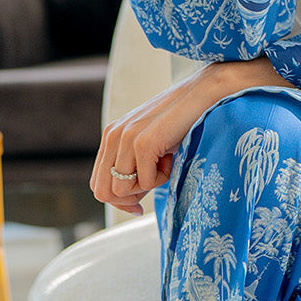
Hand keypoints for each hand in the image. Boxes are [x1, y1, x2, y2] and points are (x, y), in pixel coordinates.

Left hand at [92, 65, 227, 214]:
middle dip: (128, 200)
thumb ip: (135, 170)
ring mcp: (126, 139)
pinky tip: (171, 156)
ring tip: (164, 164)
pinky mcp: (143, 143)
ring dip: (146, 187)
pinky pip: (145, 183)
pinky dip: (162, 178)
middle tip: (152, 188)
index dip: (117, 201)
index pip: (98, 183)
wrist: (202, 95)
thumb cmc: (180, 123)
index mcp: (110, 136)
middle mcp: (112, 136)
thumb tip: (130, 203)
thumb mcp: (149, 147)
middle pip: (104, 191)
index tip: (137, 205)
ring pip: (121, 190)